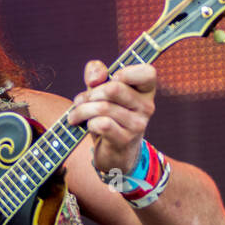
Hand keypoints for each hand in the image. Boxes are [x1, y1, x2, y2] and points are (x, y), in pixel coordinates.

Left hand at [69, 60, 156, 178]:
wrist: (114, 152)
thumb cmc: (109, 115)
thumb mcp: (102, 90)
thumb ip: (98, 73)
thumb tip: (95, 78)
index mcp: (146, 90)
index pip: (148, 73)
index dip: (126, 72)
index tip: (111, 79)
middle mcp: (147, 106)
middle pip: (114, 89)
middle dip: (90, 94)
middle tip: (81, 101)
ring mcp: (137, 124)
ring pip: (103, 107)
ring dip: (82, 110)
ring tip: (76, 114)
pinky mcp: (125, 139)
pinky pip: (101, 124)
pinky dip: (88, 123)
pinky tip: (85, 125)